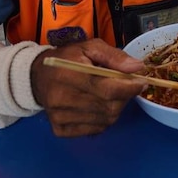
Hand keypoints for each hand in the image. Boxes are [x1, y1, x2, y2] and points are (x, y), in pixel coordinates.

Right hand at [31, 39, 145, 136]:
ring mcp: (60, 117)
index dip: (130, 88)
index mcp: (69, 74)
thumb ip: (114, 56)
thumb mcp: (89, 47)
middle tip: (125, 86)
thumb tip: (137, 67)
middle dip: (124, 96)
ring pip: (105, 120)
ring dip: (115, 107)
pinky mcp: (60, 129)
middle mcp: (62, 99)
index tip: (142, 82)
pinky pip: (95, 130)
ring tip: (109, 94)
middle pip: (109, 106)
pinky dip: (103, 119)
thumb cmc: (66, 59)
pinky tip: (97, 106)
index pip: (108, 89)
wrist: (36, 77)